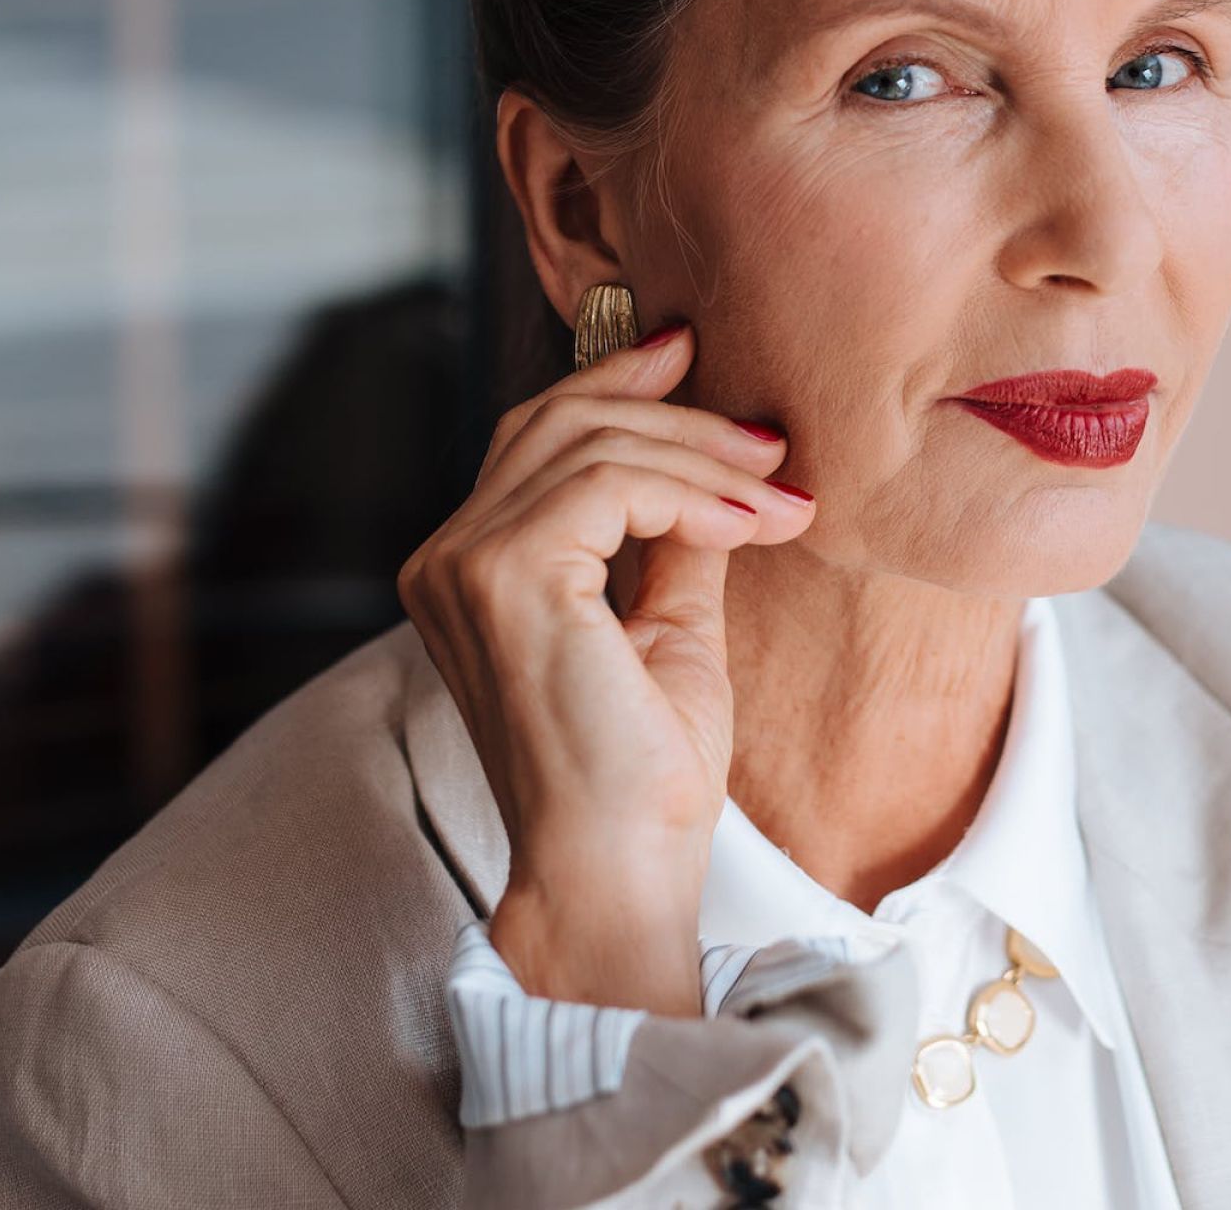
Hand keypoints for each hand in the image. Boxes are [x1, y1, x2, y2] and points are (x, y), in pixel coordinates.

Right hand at [395, 320, 814, 1012]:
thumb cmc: (641, 777)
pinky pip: (614, 485)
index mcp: (470, 570)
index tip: (693, 355)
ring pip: (594, 444)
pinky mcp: (506, 576)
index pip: (537, 440)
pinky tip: (755, 522)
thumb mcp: (669, 630)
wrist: (619, 876)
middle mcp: (447, 558)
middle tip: (764, 426)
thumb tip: (721, 466)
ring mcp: (466, 564)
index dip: (615, 386)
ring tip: (783, 488)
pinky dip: (695, 492)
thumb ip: (672, 543)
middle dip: (672, 409)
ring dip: (704, 455)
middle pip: (559, 422)